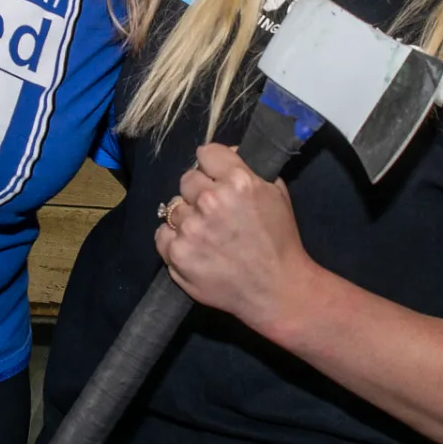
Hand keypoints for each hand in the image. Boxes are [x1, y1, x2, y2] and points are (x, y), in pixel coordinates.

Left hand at [155, 143, 317, 331]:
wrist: (276, 290)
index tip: (216, 177)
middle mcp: (211, 200)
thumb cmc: (280, 242)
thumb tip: (226, 154)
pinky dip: (174, 240)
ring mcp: (191, 228)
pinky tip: (194, 248)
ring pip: (173, 207)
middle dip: (199, 192)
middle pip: (187, 179)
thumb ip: (250, 169)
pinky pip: (162, 234)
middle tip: (213, 211)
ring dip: (187, 217)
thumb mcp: (276, 194)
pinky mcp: (178, 254)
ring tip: (205, 234)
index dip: (212, 166)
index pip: (206, 153)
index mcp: (238, 181)